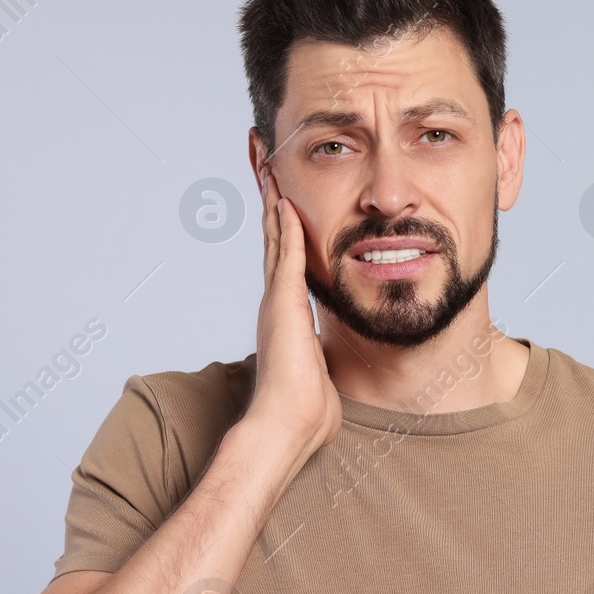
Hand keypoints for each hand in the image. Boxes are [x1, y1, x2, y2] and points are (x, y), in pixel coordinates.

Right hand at [244, 165, 341, 458]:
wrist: (288, 425)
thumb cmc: (306, 412)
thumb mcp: (320, 376)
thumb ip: (323, 365)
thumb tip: (330, 375)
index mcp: (285, 317)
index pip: (283, 263)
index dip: (280, 231)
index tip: (281, 201)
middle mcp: (276, 303)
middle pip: (271, 241)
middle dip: (269, 204)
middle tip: (264, 168)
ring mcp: (276, 301)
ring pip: (273, 239)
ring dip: (272, 203)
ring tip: (267, 169)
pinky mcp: (282, 303)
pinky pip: (284, 254)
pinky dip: (283, 225)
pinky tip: (284, 199)